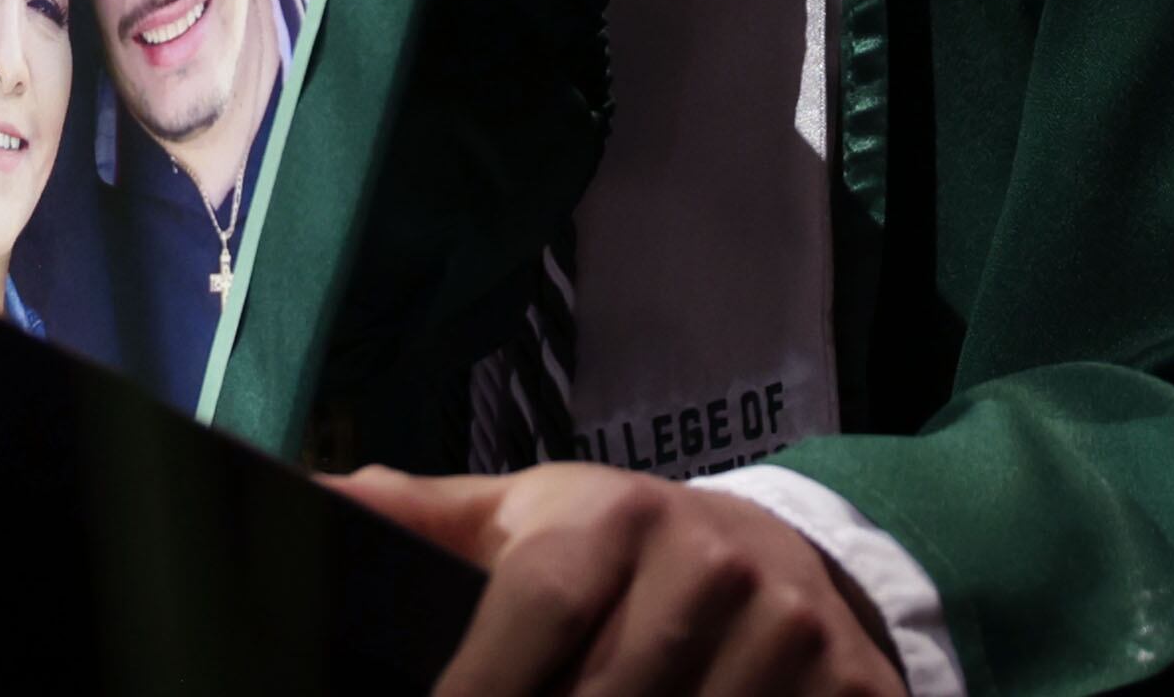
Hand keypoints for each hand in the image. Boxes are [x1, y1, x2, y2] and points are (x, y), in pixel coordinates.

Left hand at [332, 464, 904, 696]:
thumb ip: (422, 520)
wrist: (780, 558)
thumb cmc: (617, 552)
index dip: (479, 686)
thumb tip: (311, 496)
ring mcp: (793, 632)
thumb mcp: (524, 518)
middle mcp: (710, 560)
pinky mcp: (862, 690)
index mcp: (616, 516)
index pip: (537, 609)